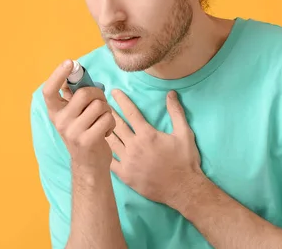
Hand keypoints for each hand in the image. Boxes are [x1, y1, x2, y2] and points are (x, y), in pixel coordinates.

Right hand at [42, 60, 115, 171]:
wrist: (88, 164)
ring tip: (102, 120)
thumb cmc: (84, 132)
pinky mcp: (87, 140)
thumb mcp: (74, 115)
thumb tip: (75, 71)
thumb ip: (73, 96)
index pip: (49, 90)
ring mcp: (73, 132)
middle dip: (99, 94)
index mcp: (55, 112)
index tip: (69, 62)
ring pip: (99, 105)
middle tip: (100, 103)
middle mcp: (60, 121)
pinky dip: (111, 123)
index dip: (57, 74)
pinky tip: (105, 131)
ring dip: (106, 110)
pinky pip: (107, 119)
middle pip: (84, 94)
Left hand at [106, 89, 203, 206]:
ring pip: (111, 142)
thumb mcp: (184, 133)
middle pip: (117, 125)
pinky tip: (99, 145)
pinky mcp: (125, 175)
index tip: (114, 92)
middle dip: (108, 112)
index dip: (122, 100)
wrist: (183, 189)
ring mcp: (128, 161)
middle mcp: (134, 146)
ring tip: (96, 122)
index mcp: (147, 134)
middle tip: (100, 103)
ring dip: (103, 130)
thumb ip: (176, 112)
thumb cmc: (185, 160)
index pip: (131, 112)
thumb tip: (170, 94)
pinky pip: (110, 161)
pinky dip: (104, 152)